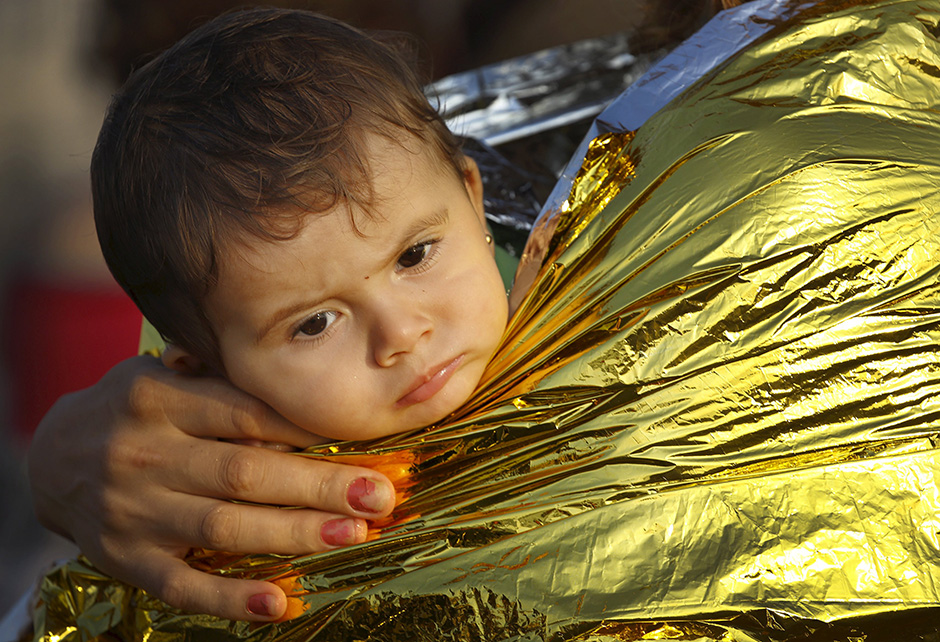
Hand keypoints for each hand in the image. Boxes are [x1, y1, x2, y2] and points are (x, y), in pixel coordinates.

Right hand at [27, 355, 394, 620]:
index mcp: (157, 399)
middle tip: (378, 495)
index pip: (245, 413)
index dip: (307, 430)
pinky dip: (230, 597)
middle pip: (245, 472)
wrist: (49, 458)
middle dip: (318, 485)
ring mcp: (134, 511)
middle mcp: (144, 454)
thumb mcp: (156, 373)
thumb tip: (281, 367)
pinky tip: (279, 602)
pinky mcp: (126, 559)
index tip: (365, 442)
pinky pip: (182, 584)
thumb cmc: (130, 409)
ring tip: (351, 534)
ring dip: (292, 533)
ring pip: (223, 527)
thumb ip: (212, 374)